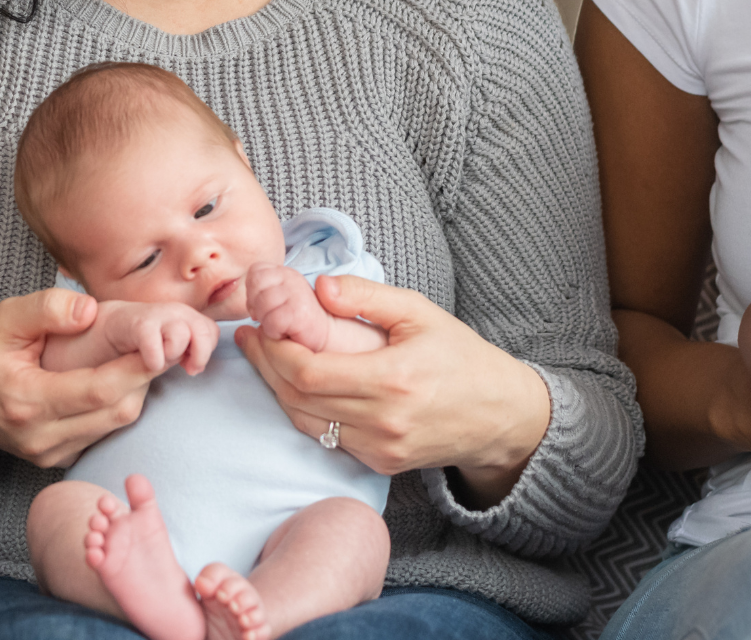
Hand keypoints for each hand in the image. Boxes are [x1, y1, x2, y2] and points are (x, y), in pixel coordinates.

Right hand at [0, 288, 155, 476]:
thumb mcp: (2, 319)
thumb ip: (45, 309)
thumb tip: (91, 310)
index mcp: (26, 401)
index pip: (99, 390)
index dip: (137, 367)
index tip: (162, 342)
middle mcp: (39, 438)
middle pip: (115, 412)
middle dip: (144, 378)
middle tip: (163, 344)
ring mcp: (48, 455)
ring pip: (114, 426)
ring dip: (134, 392)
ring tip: (142, 356)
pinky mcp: (55, 461)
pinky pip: (101, 434)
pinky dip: (115, 406)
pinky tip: (117, 379)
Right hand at [97, 300, 217, 374]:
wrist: (110, 328)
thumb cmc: (143, 340)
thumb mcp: (170, 346)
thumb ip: (187, 352)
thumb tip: (197, 367)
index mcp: (187, 317)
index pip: (212, 332)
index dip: (205, 352)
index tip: (189, 365)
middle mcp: (176, 312)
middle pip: (205, 331)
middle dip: (199, 355)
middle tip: (186, 368)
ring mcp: (157, 315)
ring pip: (182, 334)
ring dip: (173, 354)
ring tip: (161, 360)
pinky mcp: (138, 324)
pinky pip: (154, 343)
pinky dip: (154, 359)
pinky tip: (148, 363)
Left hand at [235, 275, 548, 503]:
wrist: (500, 416)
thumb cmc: (462, 357)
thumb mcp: (421, 312)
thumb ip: (368, 297)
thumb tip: (321, 287)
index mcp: (393, 379)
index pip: (309, 372)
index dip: (274, 350)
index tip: (257, 325)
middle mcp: (383, 420)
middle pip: (299, 398)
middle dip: (266, 366)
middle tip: (250, 337)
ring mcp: (380, 448)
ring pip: (306, 422)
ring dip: (278, 389)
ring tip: (265, 356)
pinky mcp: (379, 462)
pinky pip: (326, 437)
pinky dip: (303, 411)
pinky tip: (295, 384)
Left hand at [247, 264, 329, 351]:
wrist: (326, 339)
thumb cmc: (296, 325)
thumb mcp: (276, 304)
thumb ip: (258, 300)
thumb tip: (242, 320)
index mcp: (284, 272)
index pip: (255, 271)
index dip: (253, 291)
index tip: (263, 308)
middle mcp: (292, 278)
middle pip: (255, 284)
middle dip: (256, 306)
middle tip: (271, 319)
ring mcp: (298, 293)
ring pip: (262, 303)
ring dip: (266, 321)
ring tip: (280, 327)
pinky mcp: (301, 313)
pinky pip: (272, 321)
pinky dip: (274, 332)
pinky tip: (286, 333)